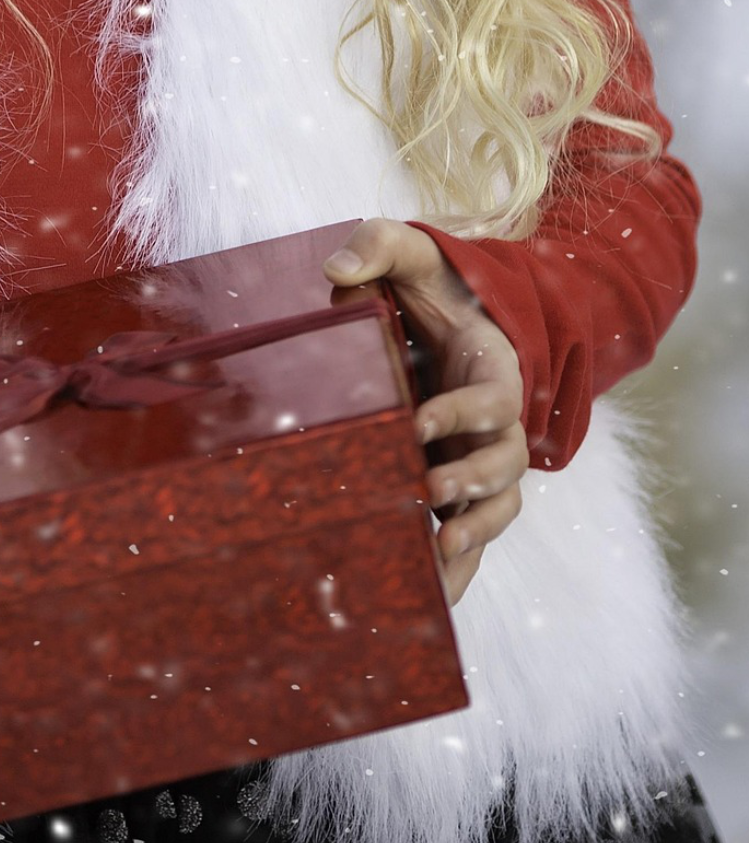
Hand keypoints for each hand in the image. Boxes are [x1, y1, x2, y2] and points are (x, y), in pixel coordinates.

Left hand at [323, 218, 528, 606]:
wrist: (448, 315)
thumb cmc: (429, 284)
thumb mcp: (409, 252)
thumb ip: (376, 246)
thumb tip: (336, 272)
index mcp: (494, 368)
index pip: (494, 398)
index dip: (463, 412)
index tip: (415, 422)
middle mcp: (498, 422)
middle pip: (506, 462)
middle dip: (471, 480)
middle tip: (428, 490)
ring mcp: (482, 456)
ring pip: (499, 505)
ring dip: (475, 532)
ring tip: (438, 554)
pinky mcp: (461, 482)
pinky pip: (472, 529)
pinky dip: (460, 565)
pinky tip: (429, 596)